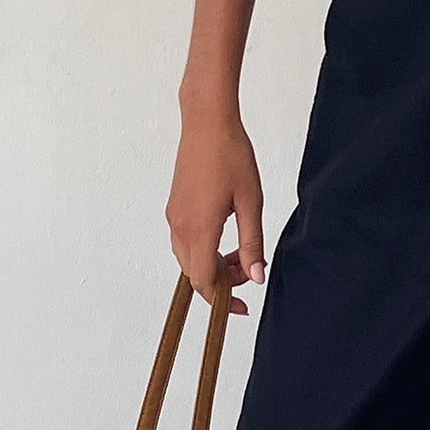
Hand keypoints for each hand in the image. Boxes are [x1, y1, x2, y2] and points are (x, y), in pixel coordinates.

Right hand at [166, 111, 265, 314]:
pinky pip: (185, 241)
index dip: (223, 300)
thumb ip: (251, 243)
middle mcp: (180, 226)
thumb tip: (256, 277)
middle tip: (249, 272)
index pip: (204, 281)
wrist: (206, 122)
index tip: (241, 307)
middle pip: (195, 274)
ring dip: (212, 265)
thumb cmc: (231, 155)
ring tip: (239, 254)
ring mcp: (174, 216)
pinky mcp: (174, 207)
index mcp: (200, 229)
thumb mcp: (251, 202)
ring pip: (189, 258)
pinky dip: (204, 249)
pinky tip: (224, 235)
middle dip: (221, 282)